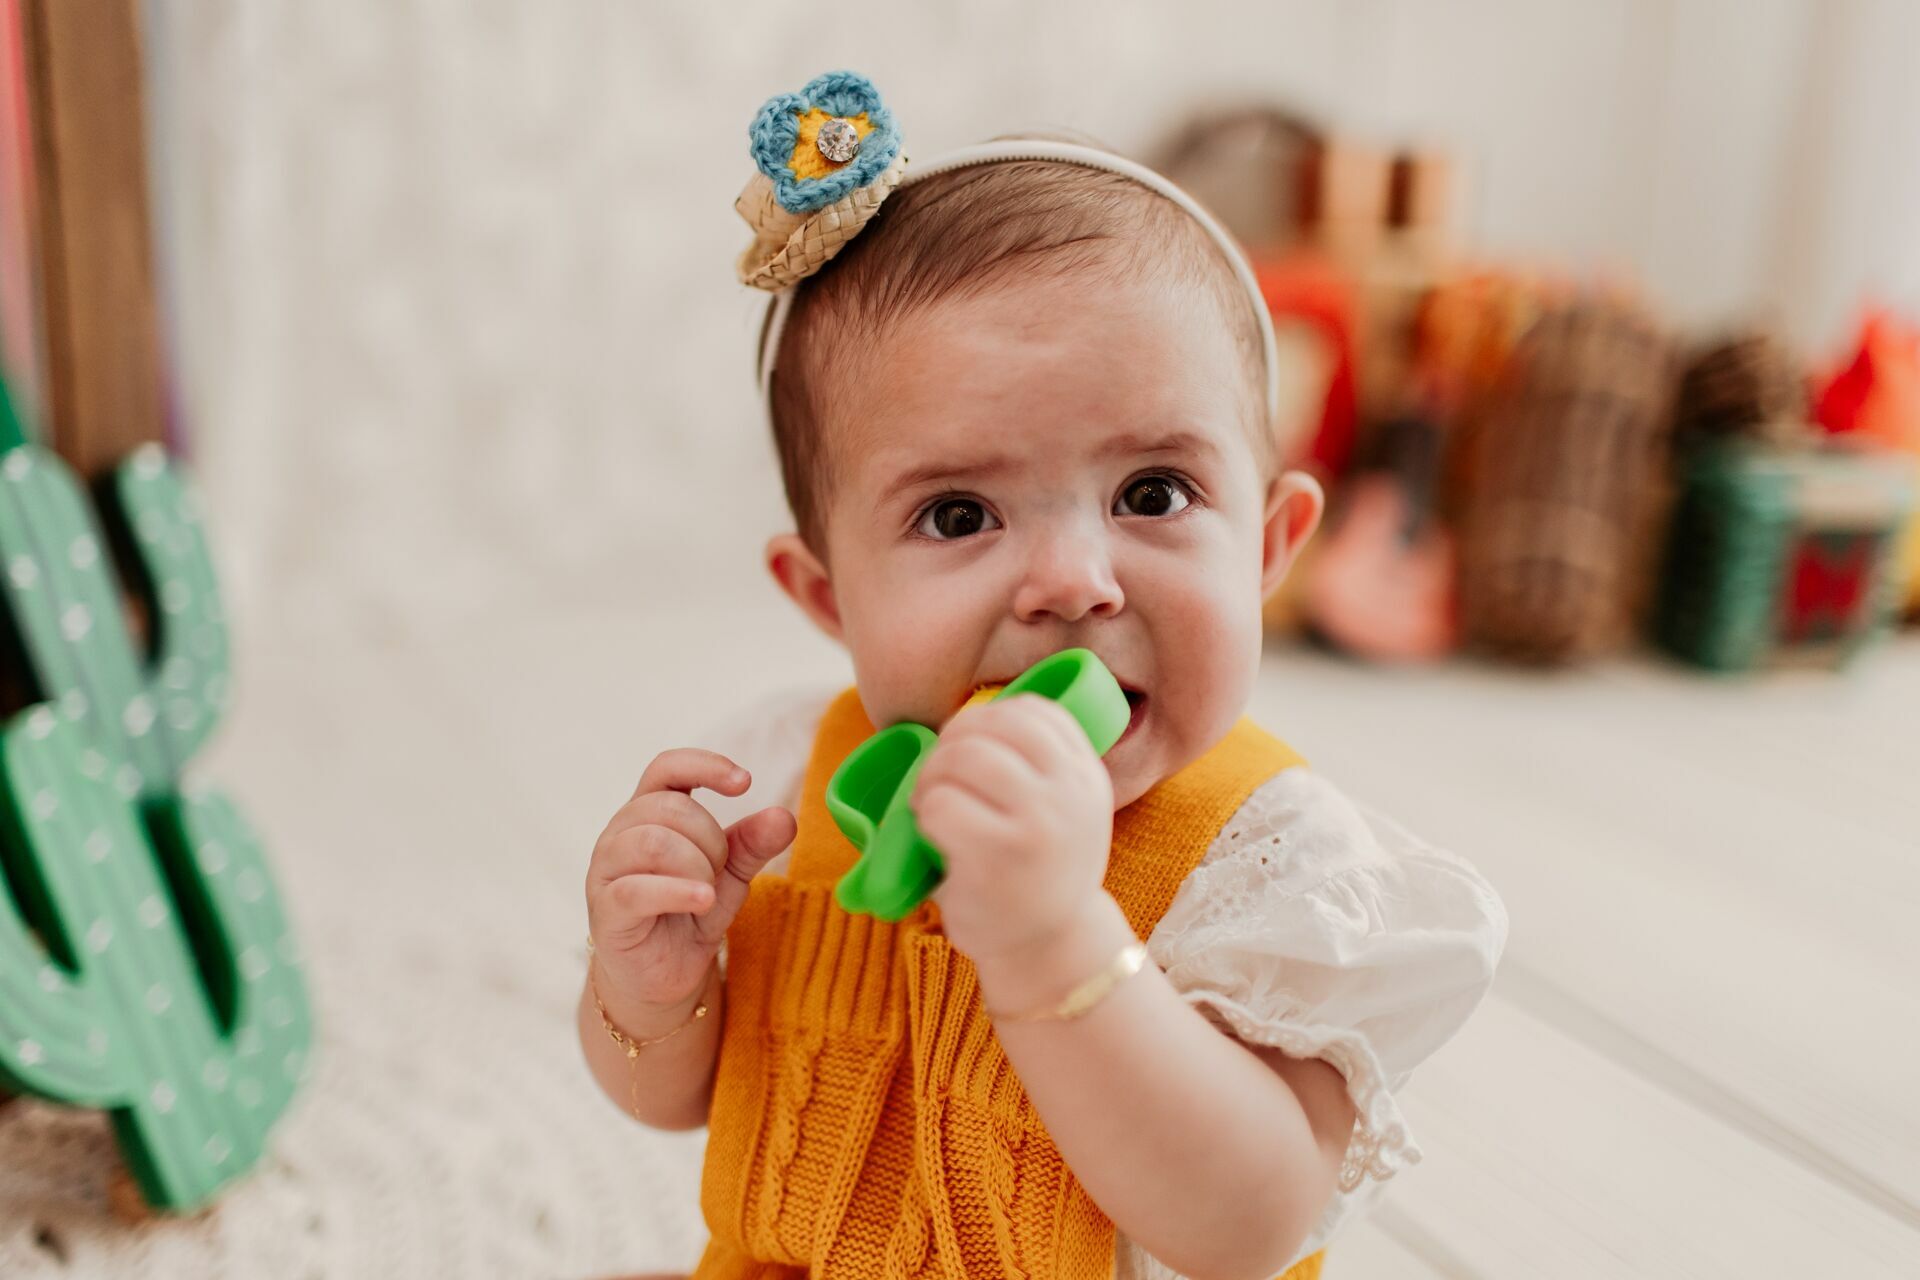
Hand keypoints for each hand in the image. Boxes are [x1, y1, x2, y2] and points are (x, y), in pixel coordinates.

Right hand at [585, 749, 794, 1030]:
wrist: (666, 973)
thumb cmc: (691, 910)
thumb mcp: (731, 874)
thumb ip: (753, 844)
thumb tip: (784, 817)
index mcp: (648, 812)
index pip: (666, 767)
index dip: (704, 765)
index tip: (744, 782)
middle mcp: (620, 833)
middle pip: (667, 806)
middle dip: (710, 837)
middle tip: (720, 870)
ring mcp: (606, 870)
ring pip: (652, 842)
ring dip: (696, 865)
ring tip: (708, 893)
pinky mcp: (605, 910)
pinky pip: (638, 889)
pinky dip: (679, 892)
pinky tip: (703, 900)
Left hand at [910, 695, 1114, 961]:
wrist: (1046, 949)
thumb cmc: (1037, 874)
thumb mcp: (1064, 811)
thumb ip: (1038, 765)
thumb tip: (967, 722)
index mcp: (1086, 776)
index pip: (1035, 711)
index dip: (989, 719)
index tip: (972, 749)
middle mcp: (1070, 793)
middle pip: (992, 726)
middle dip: (950, 746)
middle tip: (939, 781)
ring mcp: (1038, 823)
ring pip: (963, 756)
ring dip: (931, 777)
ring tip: (931, 807)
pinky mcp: (997, 856)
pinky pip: (940, 803)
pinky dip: (923, 814)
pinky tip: (933, 838)